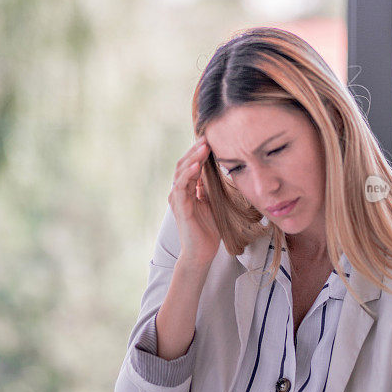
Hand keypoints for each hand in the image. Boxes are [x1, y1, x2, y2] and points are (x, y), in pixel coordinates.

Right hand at [168, 137, 220, 266]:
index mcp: (186, 190)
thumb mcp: (212, 203)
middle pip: (184, 164)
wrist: (201, 253)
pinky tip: (197, 166)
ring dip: (193, 158)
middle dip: (195, 150)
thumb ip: (209, 188)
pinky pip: (181, 187)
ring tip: (203, 147)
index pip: (190, 165)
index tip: (211, 140)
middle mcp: (179, 192)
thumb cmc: (207, 230)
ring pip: (181, 172)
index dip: (199, 152)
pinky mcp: (180, 207)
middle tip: (207, 137)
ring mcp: (177, 199)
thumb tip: (214, 172)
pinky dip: (188, 175)